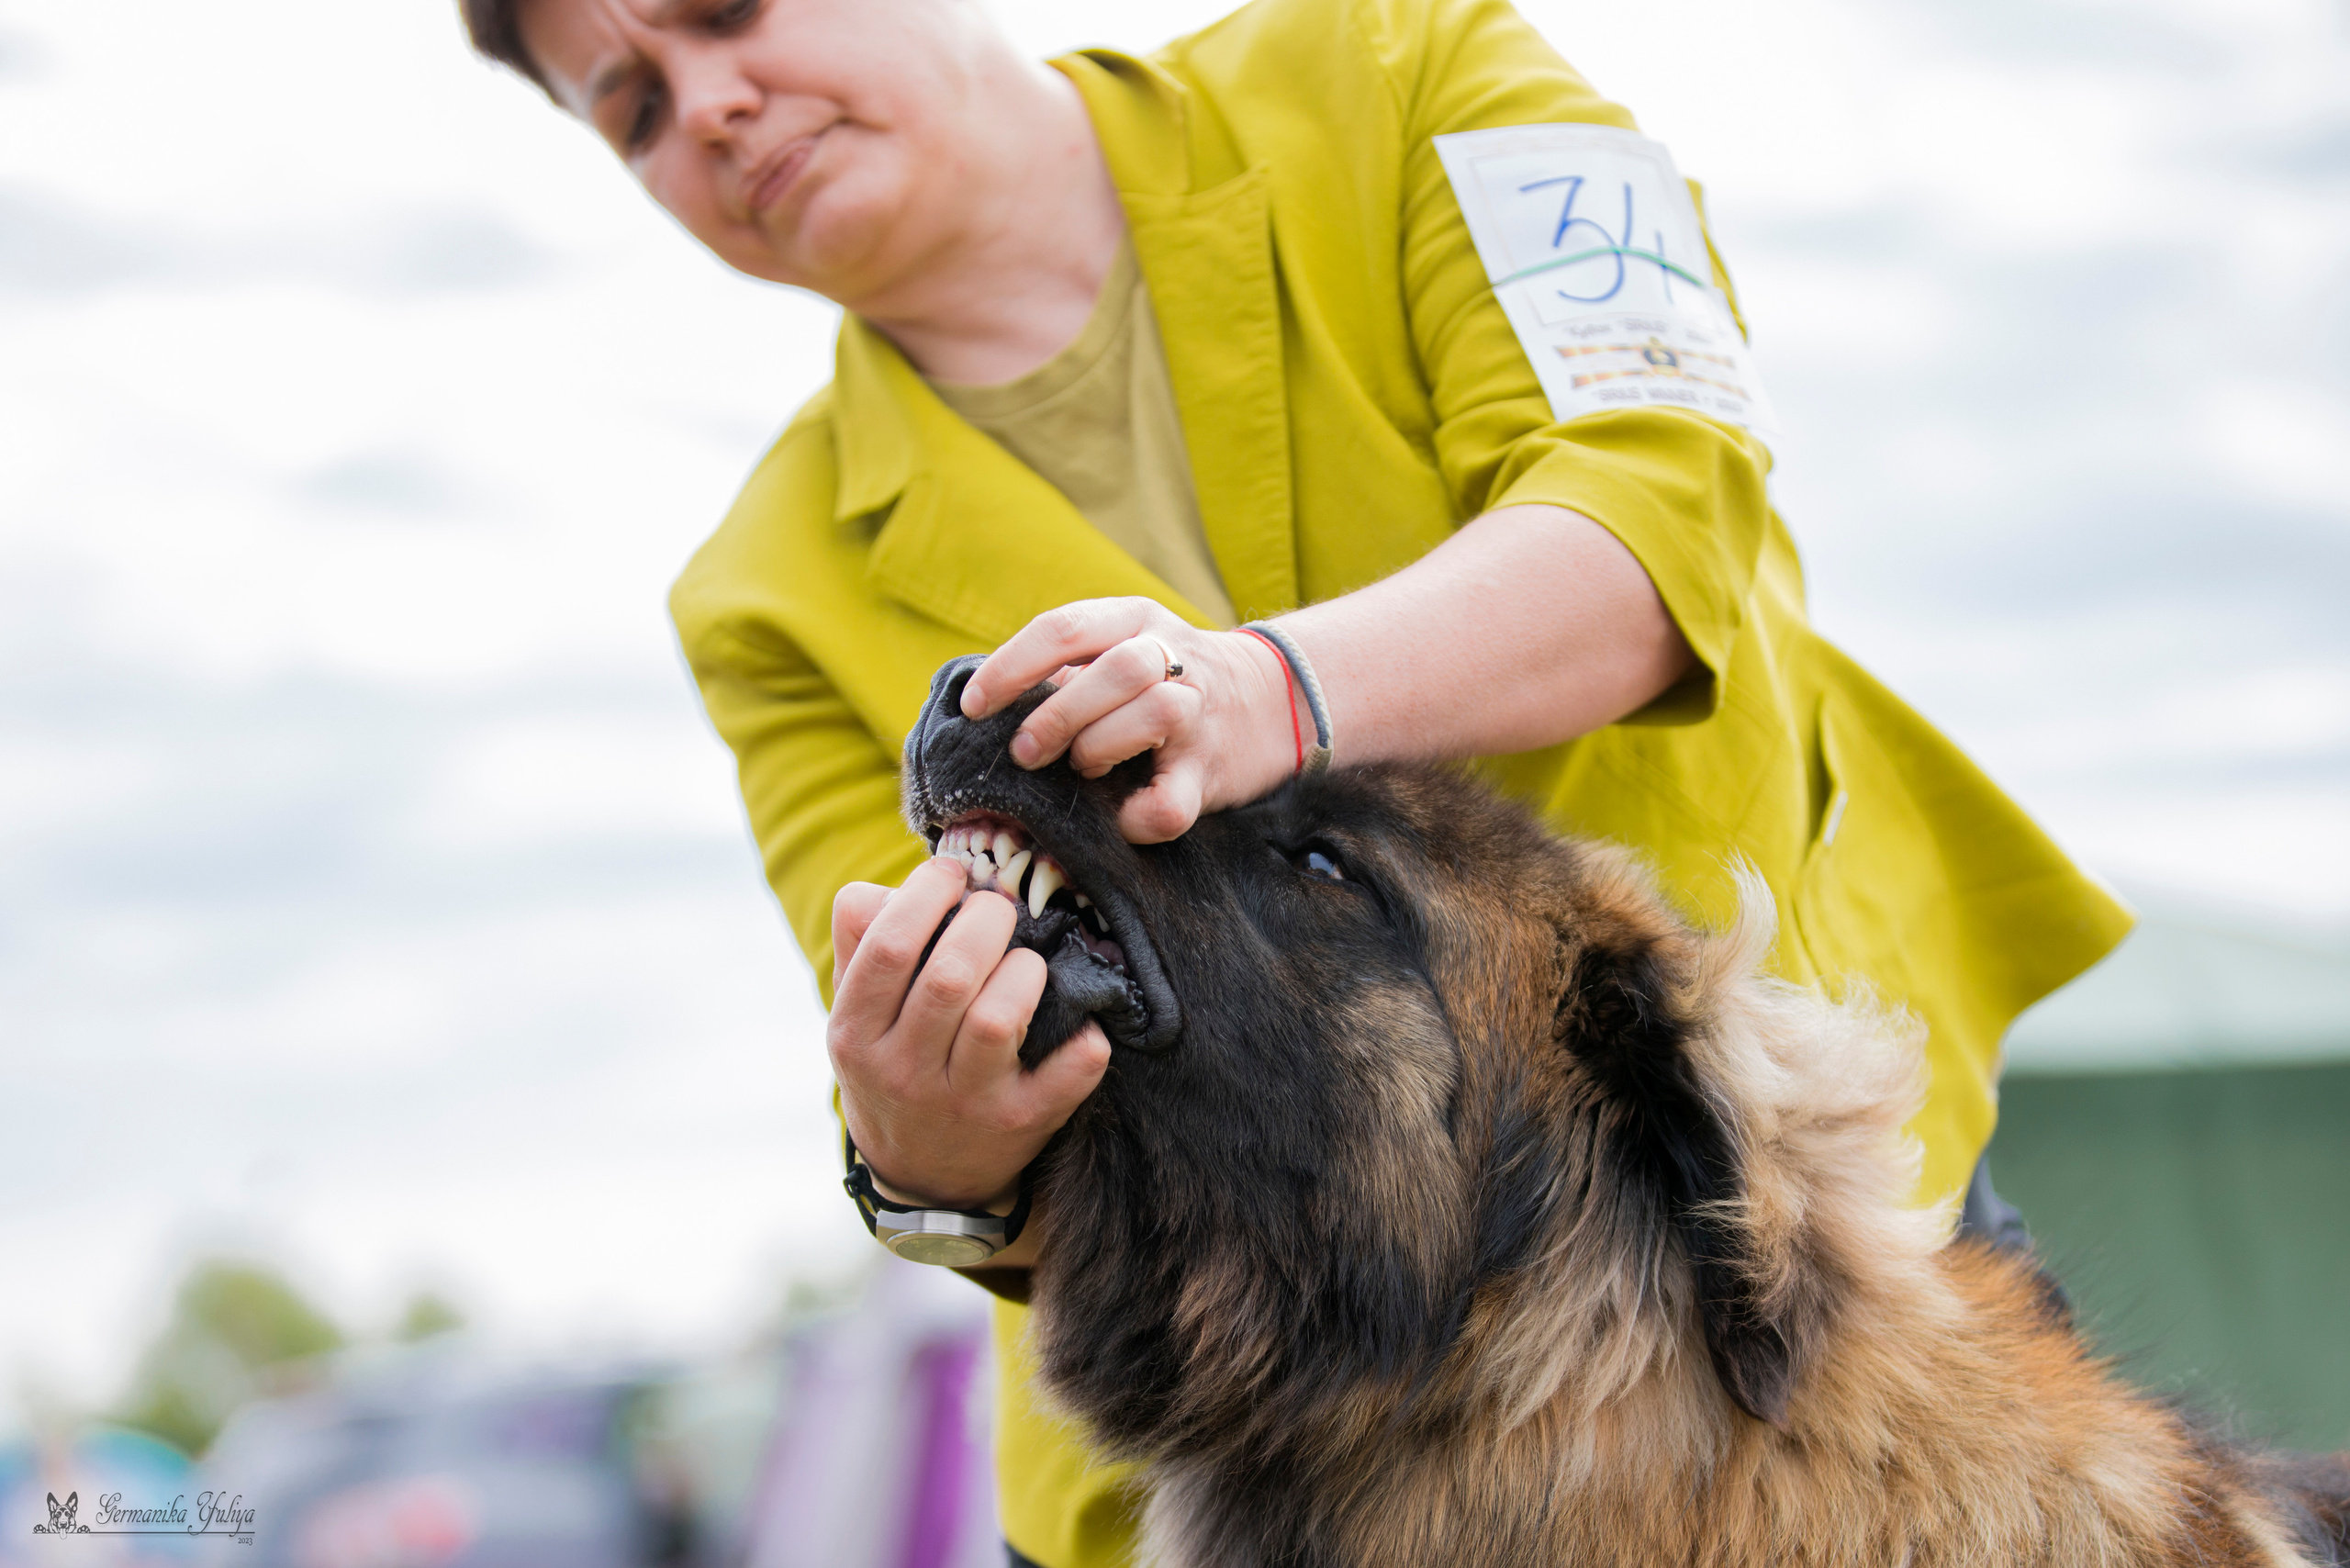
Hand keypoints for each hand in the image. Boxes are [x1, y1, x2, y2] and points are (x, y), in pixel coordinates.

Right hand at [827, 859, 1110, 1212]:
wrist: (923, 1176)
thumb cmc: (894, 1064)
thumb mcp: (858, 1013)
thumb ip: (863, 942)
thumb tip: (891, 887)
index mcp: (857, 1034)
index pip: (888, 947)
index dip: (926, 894)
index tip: (951, 875)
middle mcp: (905, 1073)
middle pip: (951, 975)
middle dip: (987, 921)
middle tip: (1000, 910)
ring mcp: (966, 1103)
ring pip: (999, 1019)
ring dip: (1026, 971)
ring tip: (1028, 963)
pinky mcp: (1023, 1124)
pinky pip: (1069, 1072)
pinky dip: (1084, 1039)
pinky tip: (1079, 1020)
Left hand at [959, 597, 1300, 841]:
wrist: (1272, 700)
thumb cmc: (1164, 680)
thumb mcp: (1121, 648)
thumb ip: (1066, 668)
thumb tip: (987, 706)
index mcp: (1135, 620)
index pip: (1066, 629)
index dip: (1012, 669)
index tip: (975, 707)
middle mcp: (1173, 657)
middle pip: (1117, 669)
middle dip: (1057, 716)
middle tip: (1025, 752)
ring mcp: (1198, 713)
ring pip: (1154, 713)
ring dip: (1100, 746)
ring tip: (1085, 768)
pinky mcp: (1213, 772)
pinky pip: (1173, 802)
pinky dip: (1137, 818)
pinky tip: (1120, 819)